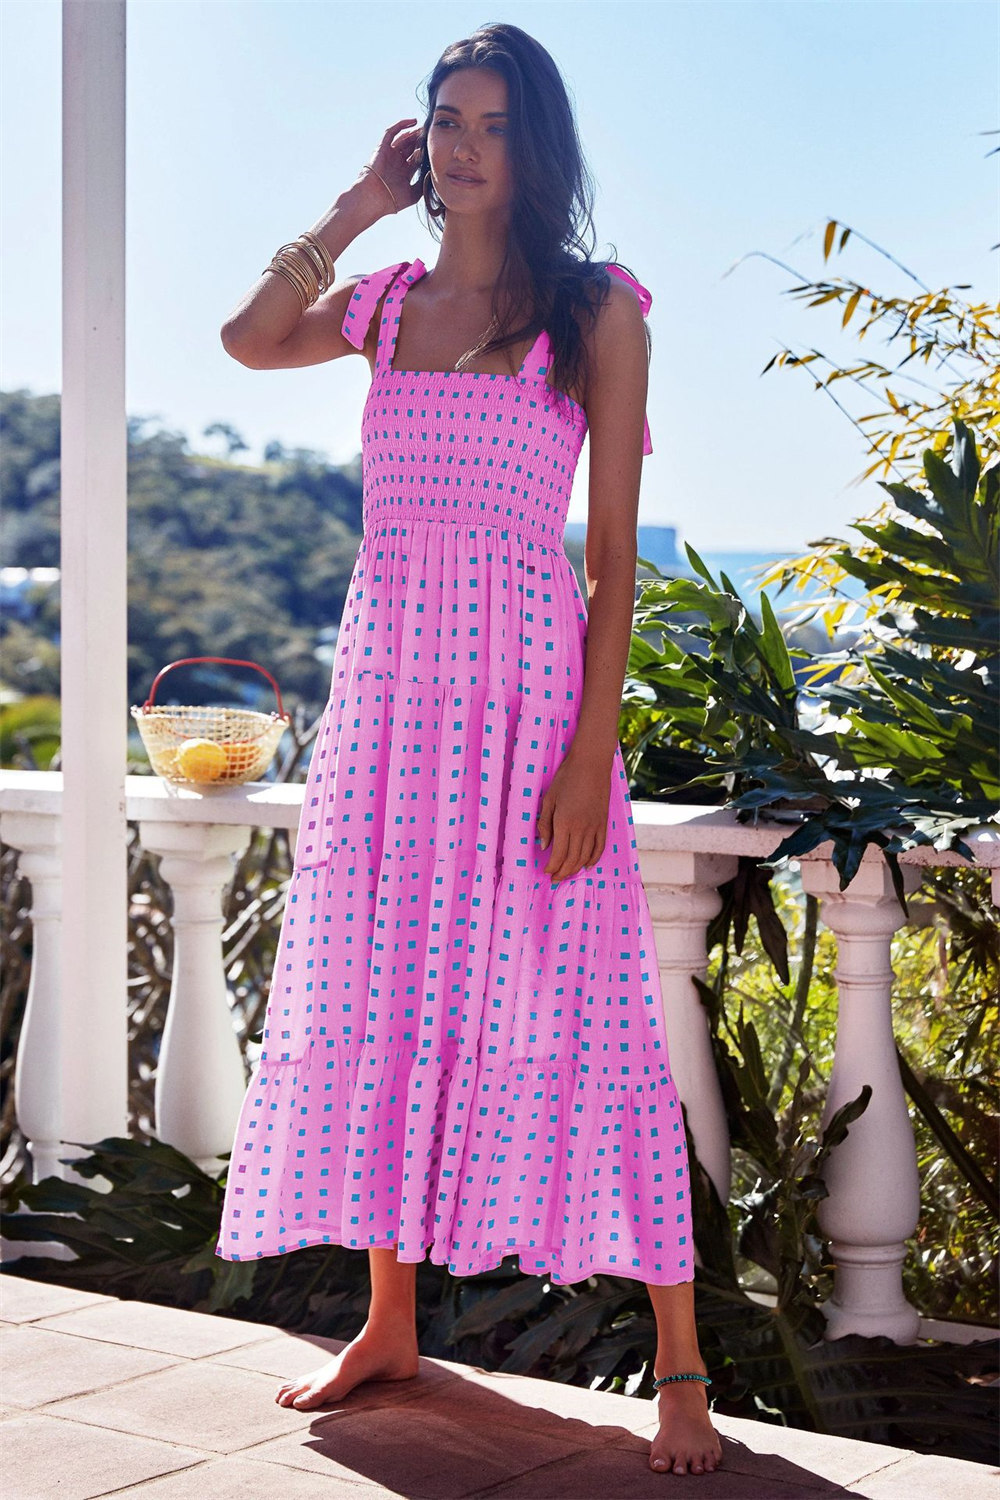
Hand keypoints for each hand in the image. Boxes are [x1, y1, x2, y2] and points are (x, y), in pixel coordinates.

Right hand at [358, 117, 425, 214]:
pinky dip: (401, 125)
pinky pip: (391, 132)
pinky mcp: (382, 147)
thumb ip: (423, 183)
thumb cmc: (392, 200)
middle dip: (421, 141)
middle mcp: (397, 163)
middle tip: (432, 134)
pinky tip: (413, 122)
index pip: (417, 159)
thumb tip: (433, 172)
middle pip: (411, 148)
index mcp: (404, 174)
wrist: (374, 198)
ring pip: (403, 139)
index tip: (436, 148)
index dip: (426, 152)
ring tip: (424, 128)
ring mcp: (389, 154)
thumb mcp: (413, 194)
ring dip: (414, 133)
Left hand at [536, 749, 612, 883]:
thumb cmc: (566, 778)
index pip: (558, 855)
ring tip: (567, 874)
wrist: (591, 764)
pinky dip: (594, 859)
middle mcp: (581, 828)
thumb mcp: (548, 799)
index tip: (546, 872)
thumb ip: (545, 824)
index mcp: (564, 823)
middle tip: (555, 879)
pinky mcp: (604, 823)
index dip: (552, 867)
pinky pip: (600, 847)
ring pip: (586, 856)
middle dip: (563, 872)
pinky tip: (587, 865)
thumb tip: (544, 846)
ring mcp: (594, 827)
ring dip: (576, 869)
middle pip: (572, 859)